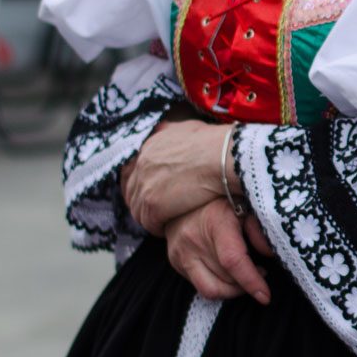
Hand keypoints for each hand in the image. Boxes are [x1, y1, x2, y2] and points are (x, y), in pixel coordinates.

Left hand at [123, 120, 233, 235]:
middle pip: (132, 191)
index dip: (143, 184)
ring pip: (138, 209)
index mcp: (150, 146)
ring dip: (150, 217)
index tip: (153, 192)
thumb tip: (163, 130)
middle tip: (158, 211)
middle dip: (143, 202)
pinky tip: (168, 228)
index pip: (135, 171)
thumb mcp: (188, 128)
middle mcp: (142, 164)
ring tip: (164, 221)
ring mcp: (145, 184)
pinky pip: (149, 223)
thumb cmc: (216, 144)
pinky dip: (157, 227)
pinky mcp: (153, 204)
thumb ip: (170, 131)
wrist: (224, 158)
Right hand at [166, 198, 271, 303]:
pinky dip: (218, 285)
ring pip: (210, 289)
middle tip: (261, 272)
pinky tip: (228, 273)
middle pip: (224, 280)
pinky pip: (199, 286)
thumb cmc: (223, 201)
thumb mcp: (245, 206)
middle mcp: (194, 239)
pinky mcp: (176, 262)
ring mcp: (181, 253)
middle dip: (246, 284)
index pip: (233, 260)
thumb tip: (271, 253)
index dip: (251, 281)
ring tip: (245, 275)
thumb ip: (258, 229)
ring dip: (232, 290)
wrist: (185, 196)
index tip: (265, 296)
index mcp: (216, 222)